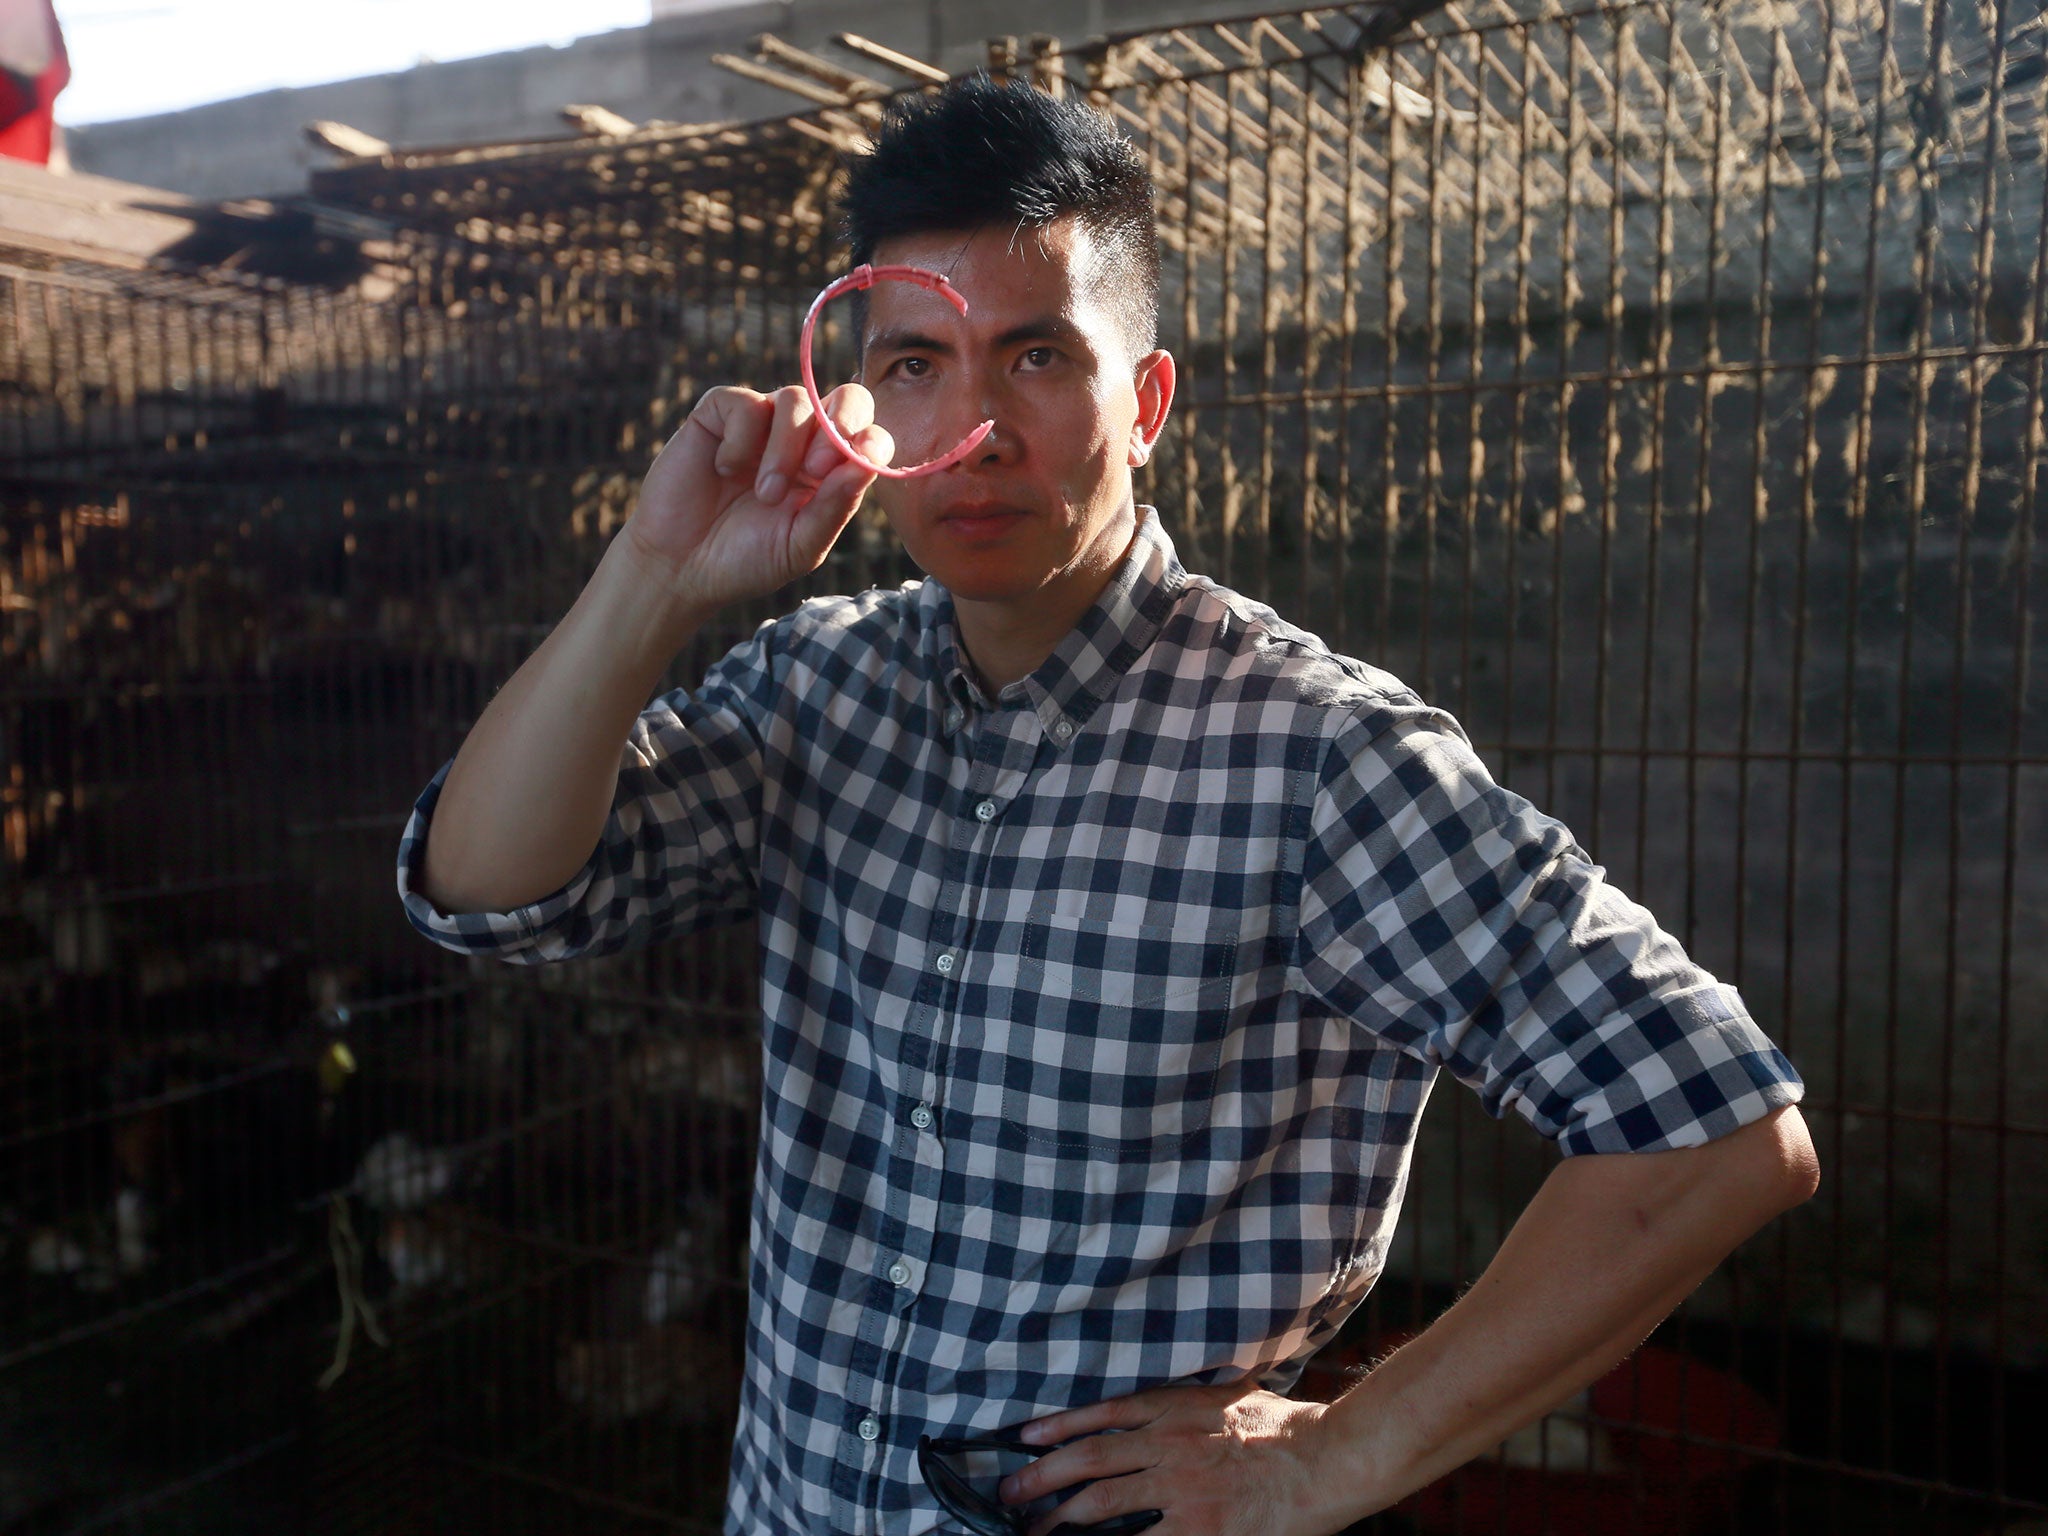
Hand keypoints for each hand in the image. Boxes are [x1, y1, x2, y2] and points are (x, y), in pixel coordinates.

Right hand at [625, 382, 893, 616]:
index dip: (870, 442)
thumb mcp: (800, 546)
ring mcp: (762, 423)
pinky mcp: (719, 414)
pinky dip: (740, 438)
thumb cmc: (744, 560)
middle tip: (817, 469)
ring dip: (785, 448)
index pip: (869, 435)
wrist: (679, 567)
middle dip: (841, 424)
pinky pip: (744, 402)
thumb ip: (835, 507)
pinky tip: (723, 470)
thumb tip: (868, 463)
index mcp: (831, 472)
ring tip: (766, 493)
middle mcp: (803, 441)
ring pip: (795, 399)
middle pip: (847, 398)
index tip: (849, 471)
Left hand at [1000, 1382, 1349, 1535]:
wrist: (1326, 1460)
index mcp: (1176, 1408)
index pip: (1102, 1414)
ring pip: (1100, 1502)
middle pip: (1088, 1458)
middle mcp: (1168, 1443)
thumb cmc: (1288, 1430)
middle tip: (1010, 1491)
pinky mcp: (1197, 1528)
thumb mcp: (1232, 1397)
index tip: (1025, 1438)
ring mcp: (1180, 1487)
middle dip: (1041, 1476)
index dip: (1058, 1426)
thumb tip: (1166, 1407)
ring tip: (1034, 1529)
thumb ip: (1193, 1403)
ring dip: (1059, 1518)